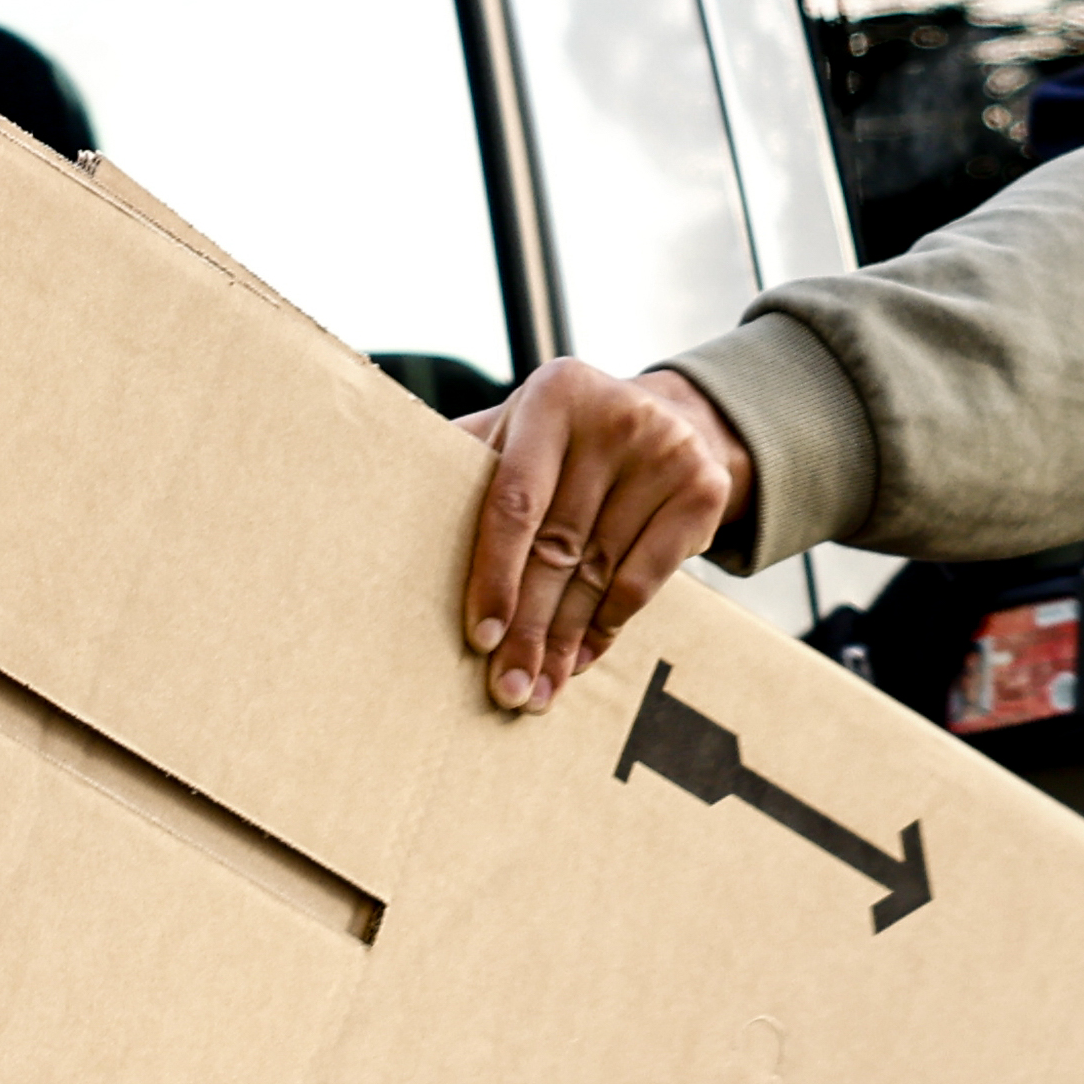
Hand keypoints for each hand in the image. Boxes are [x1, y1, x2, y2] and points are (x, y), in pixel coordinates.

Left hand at [456, 360, 750, 711]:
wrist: (668, 419)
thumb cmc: (565, 441)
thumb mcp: (517, 432)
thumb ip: (466, 465)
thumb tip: (380, 518)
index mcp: (554, 395)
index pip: (516, 500)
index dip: (496, 573)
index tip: (481, 636)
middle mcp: (615, 415)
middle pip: (560, 546)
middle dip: (529, 626)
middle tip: (506, 687)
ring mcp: (667, 450)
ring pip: (601, 572)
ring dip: (565, 641)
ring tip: (538, 688)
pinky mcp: (703, 490)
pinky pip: (645, 581)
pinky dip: (607, 627)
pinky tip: (580, 658)